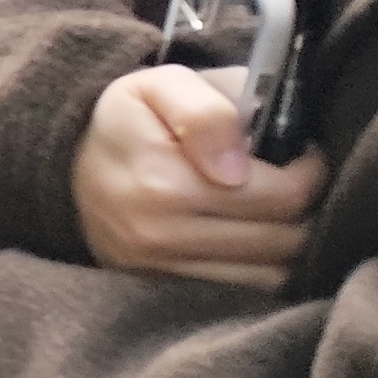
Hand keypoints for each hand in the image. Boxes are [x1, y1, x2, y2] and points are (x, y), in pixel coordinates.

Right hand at [72, 65, 328, 287]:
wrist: (67, 170)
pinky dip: (261, 267)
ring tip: (274, 209)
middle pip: (284, 239)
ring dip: (287, 243)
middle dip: (304, 208)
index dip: (310, 171)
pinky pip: (243, 291)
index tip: (301, 154)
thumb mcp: (160, 86)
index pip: (283, 195)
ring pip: (270, 274)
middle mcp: (160, 235)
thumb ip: (206, 110)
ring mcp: (159, 269)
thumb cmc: (128, 121)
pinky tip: (254, 236)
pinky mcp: (162, 289)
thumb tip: (237, 166)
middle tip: (294, 180)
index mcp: (164, 182)